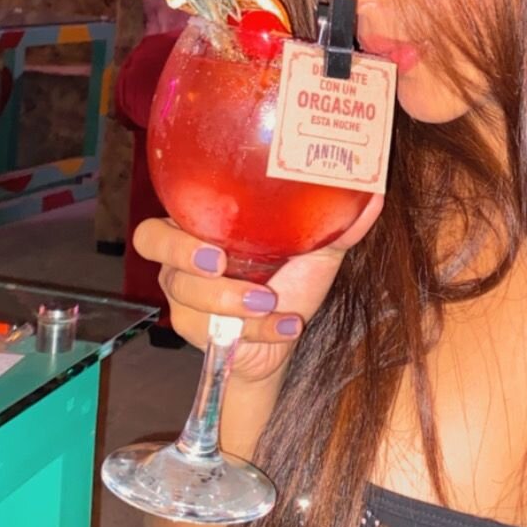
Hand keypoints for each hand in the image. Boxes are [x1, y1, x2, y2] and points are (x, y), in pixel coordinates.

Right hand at [133, 196, 383, 386]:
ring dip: (231, 302)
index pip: (160, 218)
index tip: (216, 247)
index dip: (174, 232)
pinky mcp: (197, 332)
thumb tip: (373, 192)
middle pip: (153, 246)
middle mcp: (183, 258)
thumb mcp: (317, 248)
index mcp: (204, 225)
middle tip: (221, 265)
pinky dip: (256, 332)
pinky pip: (213, 333)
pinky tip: (285, 326)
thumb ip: (336, 222)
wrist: (286, 334)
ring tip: (271, 304)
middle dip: (185, 257)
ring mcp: (185, 297)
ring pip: (186, 297)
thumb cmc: (294, 279)